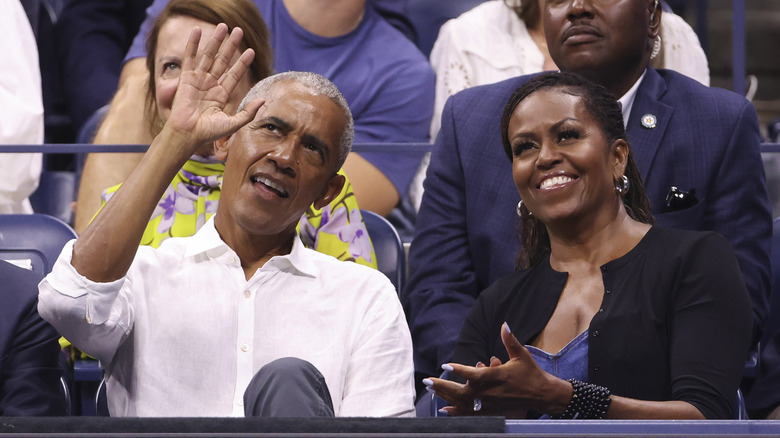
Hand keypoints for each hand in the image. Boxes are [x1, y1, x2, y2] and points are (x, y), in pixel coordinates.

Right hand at [164, 23, 263, 150]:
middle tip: (239, 31)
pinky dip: (193, 44)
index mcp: (222, 94)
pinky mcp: (186, 78)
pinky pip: (191, 58)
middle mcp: (211, 85)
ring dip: (216, 41)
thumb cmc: (208, 133)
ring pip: (209, 56)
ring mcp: (198, 80)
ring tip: (223, 26)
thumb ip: (248, 112)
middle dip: (231, 46)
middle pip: (223, 61)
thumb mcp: (233, 124)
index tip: (251, 51)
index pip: (234, 74)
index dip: (242, 63)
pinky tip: (198, 31)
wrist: (188, 135)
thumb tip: (263, 100)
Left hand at [425, 323, 567, 416]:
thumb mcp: (521, 354)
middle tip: (427, 381)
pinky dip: (456, 411)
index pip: (475, 374)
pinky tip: (444, 408)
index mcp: (498, 376)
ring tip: (431, 389)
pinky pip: (470, 413)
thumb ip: (510, 340)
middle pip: (463, 392)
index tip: (446, 365)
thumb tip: (504, 324)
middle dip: (443, 386)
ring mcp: (490, 404)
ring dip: (445, 396)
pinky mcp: (491, 411)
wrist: (542, 395)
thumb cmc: (530, 373)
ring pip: (463, 403)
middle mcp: (492, 393)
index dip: (460, 370)